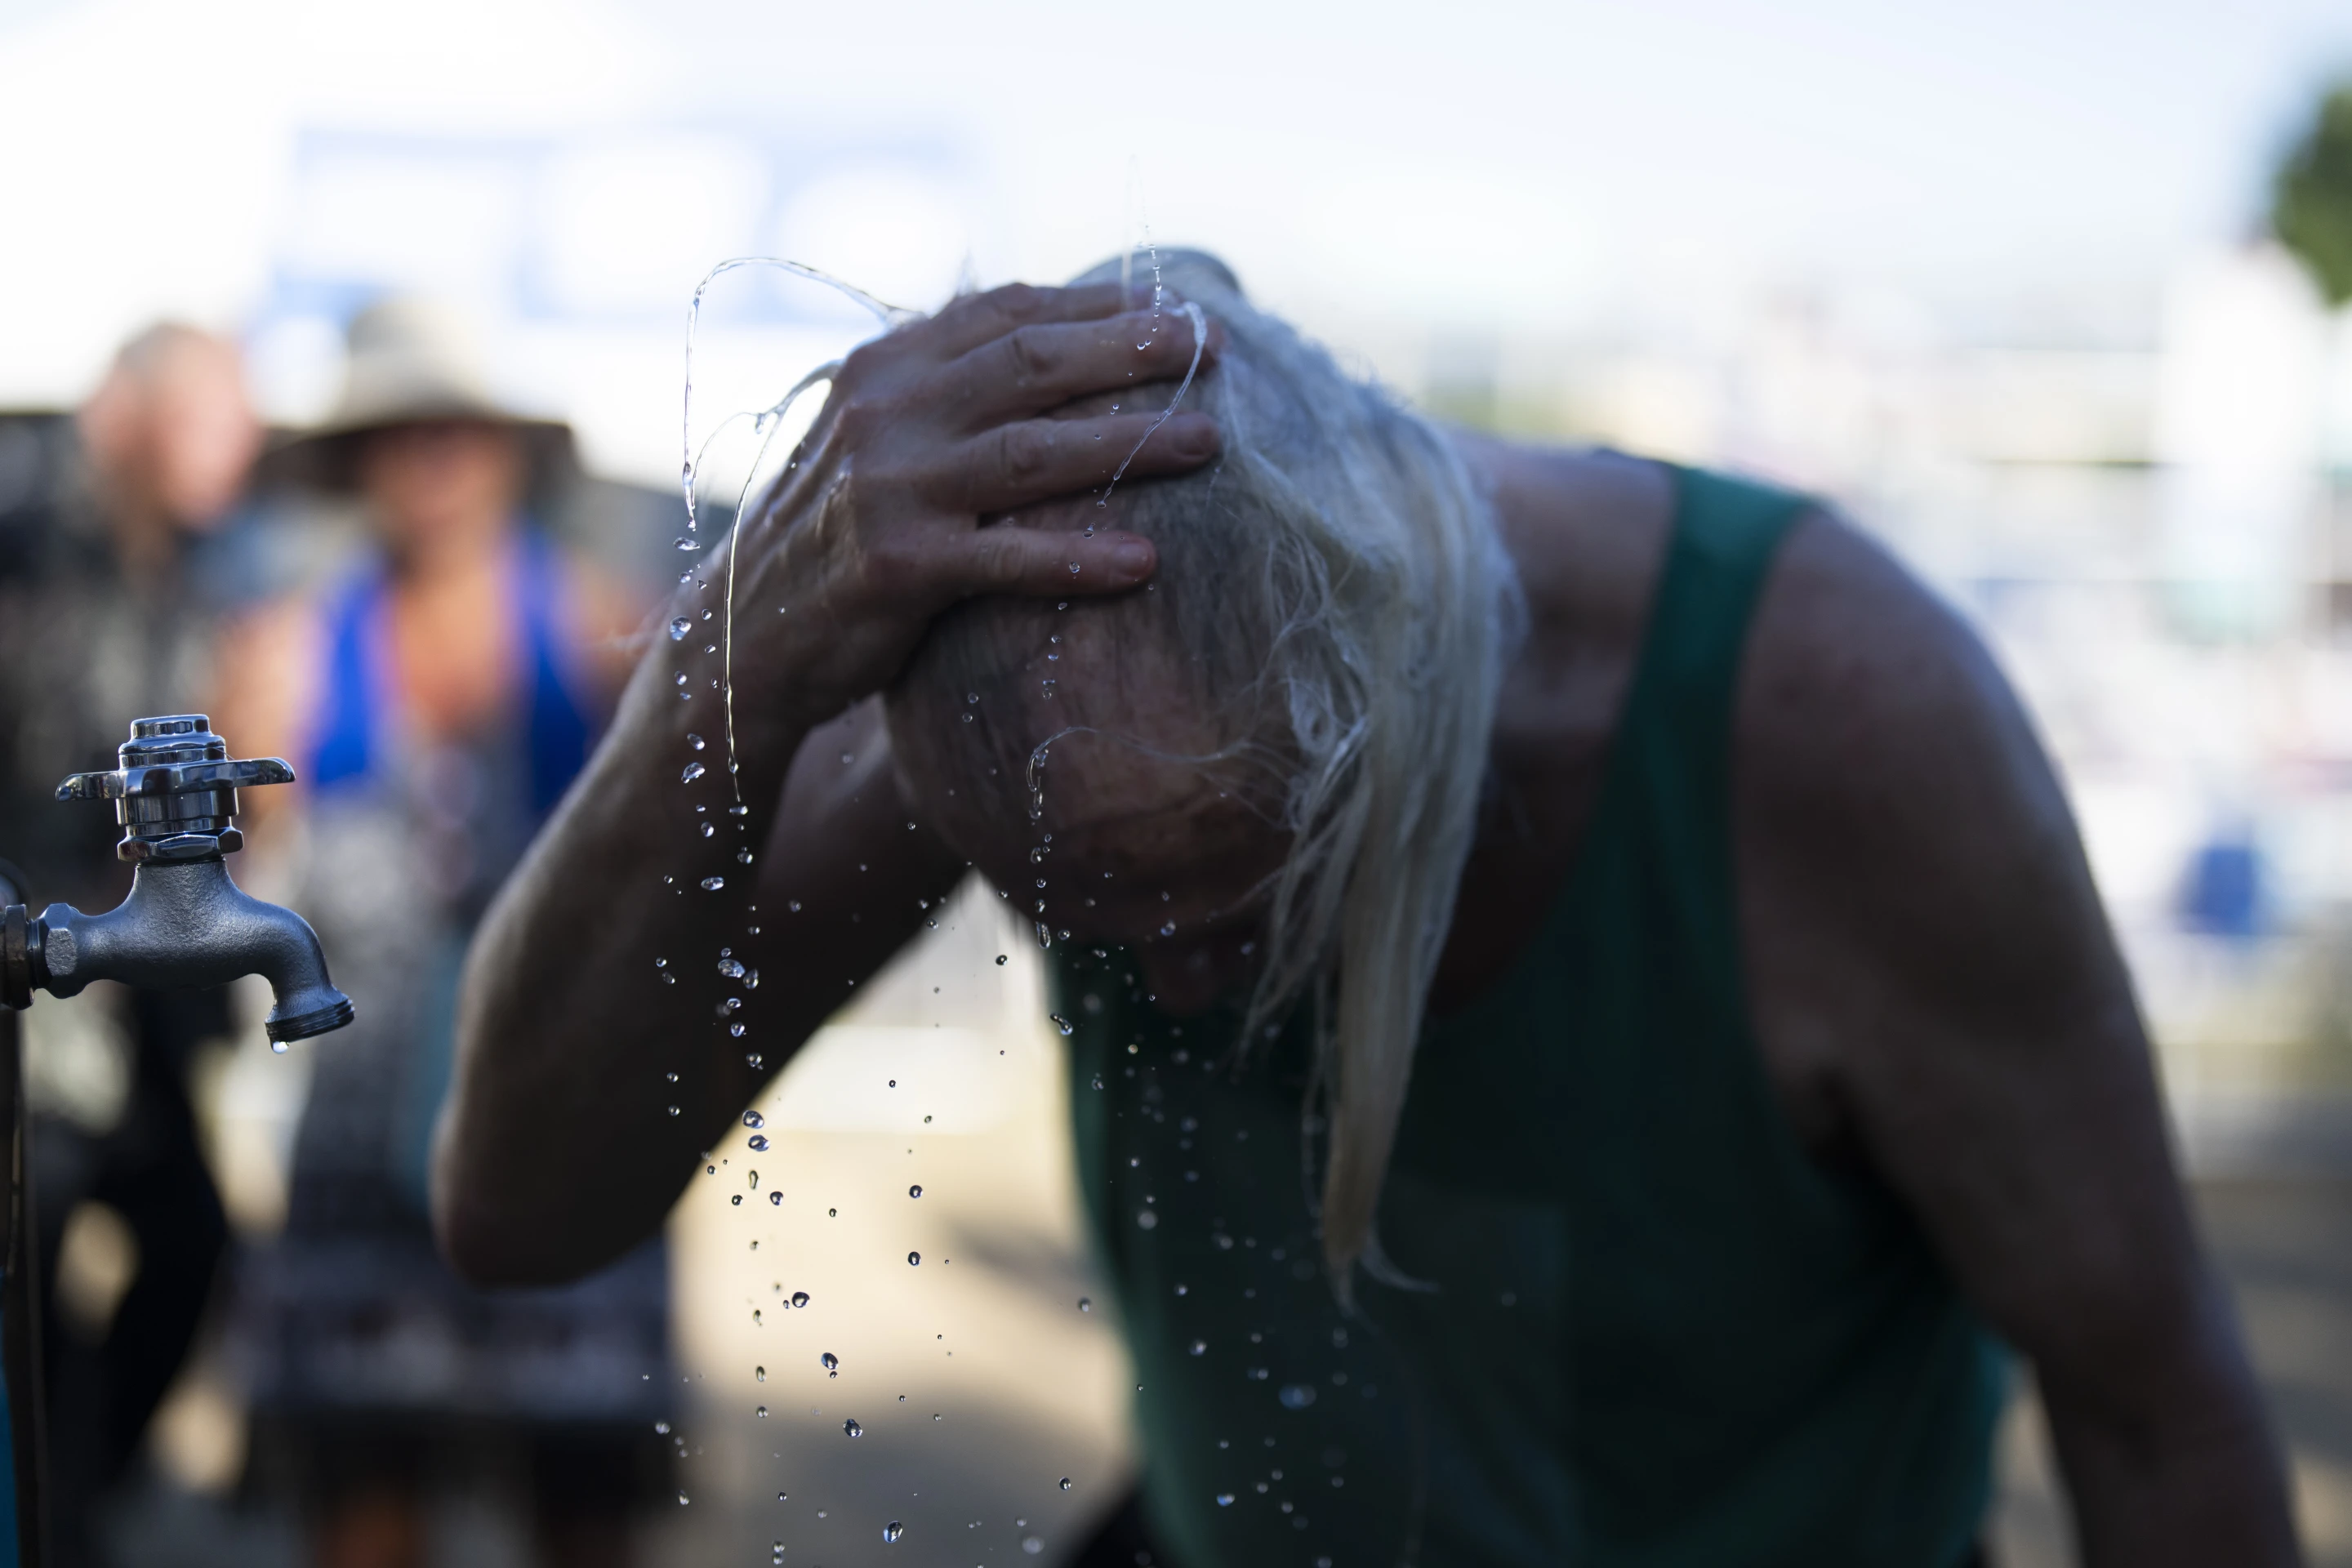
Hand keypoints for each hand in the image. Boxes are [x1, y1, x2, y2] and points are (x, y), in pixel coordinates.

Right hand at [707, 282, 1220, 746]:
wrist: (744, 630)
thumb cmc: (837, 530)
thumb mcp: (877, 436)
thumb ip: (948, 386)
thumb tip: (1058, 337)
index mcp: (886, 366)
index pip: (1007, 312)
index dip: (1099, 305)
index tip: (1178, 306)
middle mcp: (885, 412)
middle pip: (1031, 364)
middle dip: (1130, 351)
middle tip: (1210, 348)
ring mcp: (889, 488)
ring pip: (1032, 451)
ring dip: (1129, 444)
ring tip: (1208, 444)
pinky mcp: (899, 567)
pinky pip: (1008, 558)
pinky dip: (1079, 557)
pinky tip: (1145, 563)